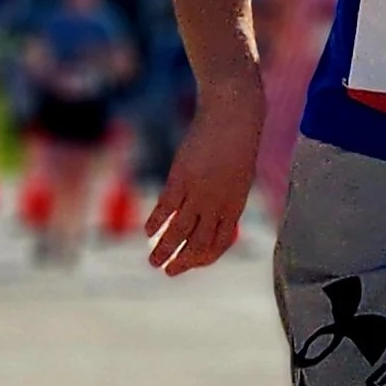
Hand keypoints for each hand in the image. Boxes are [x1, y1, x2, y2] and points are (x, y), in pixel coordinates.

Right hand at [145, 81, 263, 273]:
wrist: (233, 115)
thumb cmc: (238, 143)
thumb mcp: (238, 177)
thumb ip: (226, 200)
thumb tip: (214, 219)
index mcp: (235, 206)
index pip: (218, 244)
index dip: (202, 259)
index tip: (188, 264)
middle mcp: (217, 205)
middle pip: (198, 244)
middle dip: (182, 262)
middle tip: (168, 271)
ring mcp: (199, 192)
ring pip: (179, 231)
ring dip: (165, 249)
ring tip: (153, 262)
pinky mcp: (181, 178)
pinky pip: (165, 207)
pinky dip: (155, 221)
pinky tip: (147, 231)